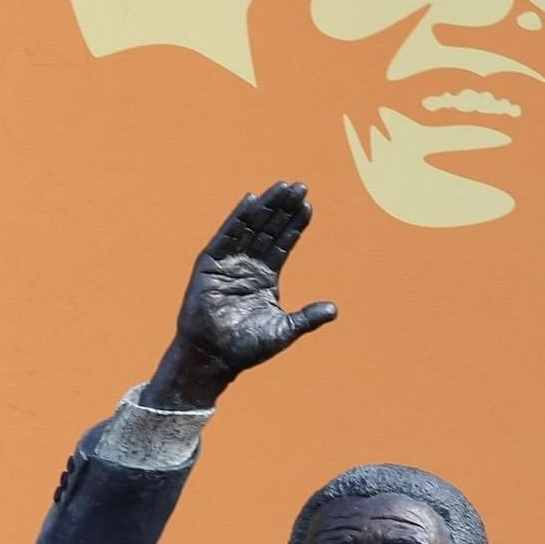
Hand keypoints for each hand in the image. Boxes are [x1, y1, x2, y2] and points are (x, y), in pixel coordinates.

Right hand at [142, 184, 336, 408]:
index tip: (309, 205)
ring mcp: (229, 263)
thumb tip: (333, 309)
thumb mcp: (284, 330)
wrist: (214, 358)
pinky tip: (251, 200)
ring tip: (282, 187)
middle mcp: (247, 266)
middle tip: (300, 185)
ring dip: (266, 207)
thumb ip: (307, 318)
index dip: (295, 225)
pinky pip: (226, 236)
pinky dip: (237, 218)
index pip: (283, 244)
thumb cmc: (246, 348)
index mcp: (265, 278)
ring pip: (251, 227)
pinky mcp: (211, 265)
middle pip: (269, 229)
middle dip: (284, 208)